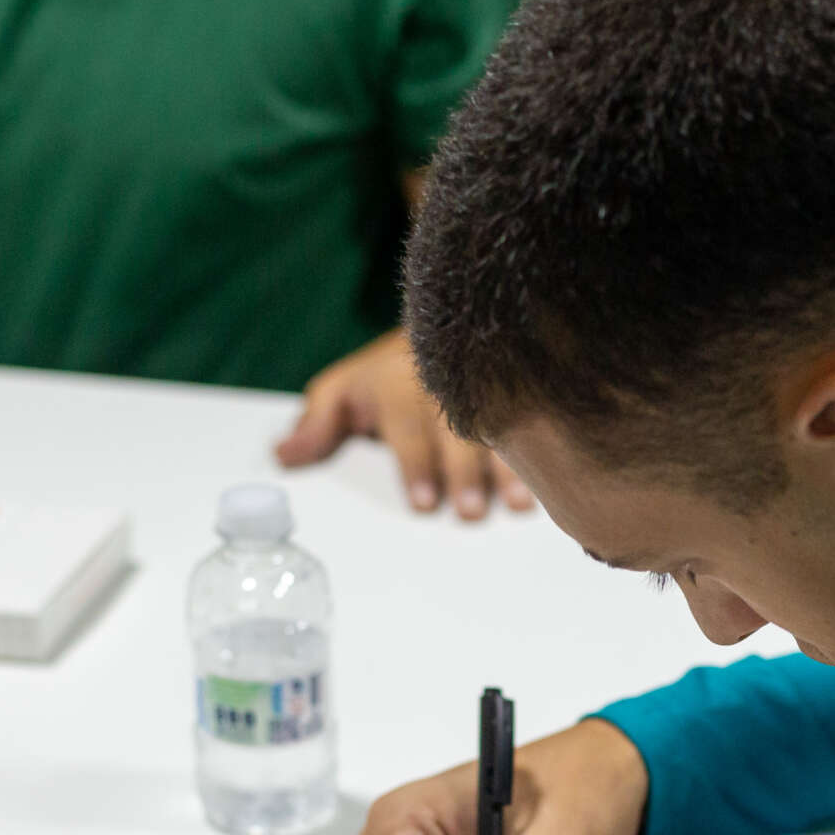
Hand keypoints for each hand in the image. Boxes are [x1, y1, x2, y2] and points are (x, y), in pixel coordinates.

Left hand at [275, 327, 534, 520]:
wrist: (446, 323)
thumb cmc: (388, 372)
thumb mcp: (343, 388)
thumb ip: (317, 423)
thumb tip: (285, 455)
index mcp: (399, 385)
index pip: (409, 426)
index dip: (418, 464)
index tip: (425, 501)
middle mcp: (444, 387)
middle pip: (457, 431)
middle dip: (464, 472)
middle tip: (470, 510)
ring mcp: (483, 389)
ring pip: (499, 427)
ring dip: (508, 468)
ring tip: (516, 503)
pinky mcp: (510, 394)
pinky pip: (530, 420)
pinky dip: (541, 452)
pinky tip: (549, 481)